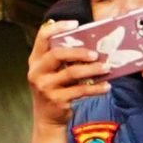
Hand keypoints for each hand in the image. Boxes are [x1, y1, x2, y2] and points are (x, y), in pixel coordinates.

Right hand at [28, 21, 107, 140]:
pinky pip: (80, 91)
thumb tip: (84, 39)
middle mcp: (37, 72)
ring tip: (107, 68)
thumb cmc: (53, 90)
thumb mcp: (50, 72)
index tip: (76, 24)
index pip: (42, 36)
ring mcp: (45, 86)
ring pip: (72, 73)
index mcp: (35, 60)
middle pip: (58, 54)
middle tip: (96, 54)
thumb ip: (59, 57)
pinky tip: (106, 86)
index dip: (58, 27)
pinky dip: (96, 88)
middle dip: (79, 52)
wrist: (47, 119)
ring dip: (92, 70)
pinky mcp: (57, 100)